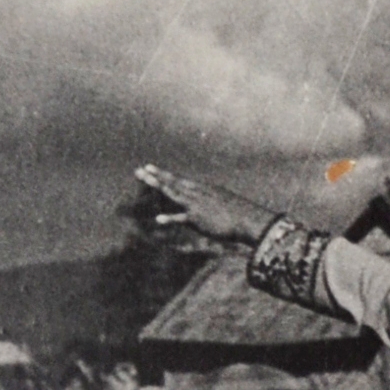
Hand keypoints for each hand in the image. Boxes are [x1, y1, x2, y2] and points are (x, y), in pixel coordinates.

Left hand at [136, 165, 267, 249]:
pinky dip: (170, 218)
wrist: (249, 220)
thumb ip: (213, 203)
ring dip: (158, 185)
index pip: (179, 180)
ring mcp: (197, 204)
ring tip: (143, 178)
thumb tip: (209, 206)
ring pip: (174, 192)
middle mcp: (198, 193)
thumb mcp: (224, 204)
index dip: (164, 175)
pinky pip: (182, 218)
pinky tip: (158, 219)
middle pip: (173, 182)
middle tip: (139, 170)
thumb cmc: (240, 214)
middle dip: (155, 176)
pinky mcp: (199, 218)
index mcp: (203, 189)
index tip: (150, 168)